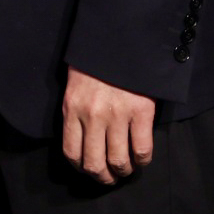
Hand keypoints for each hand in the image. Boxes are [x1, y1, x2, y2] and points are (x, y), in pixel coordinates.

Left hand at [59, 67, 155, 184]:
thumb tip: (83, 139)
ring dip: (123, 171)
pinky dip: (142, 160)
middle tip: (110, 177)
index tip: (90, 168)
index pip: (71, 152)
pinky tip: (141, 158)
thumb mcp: (76, 84)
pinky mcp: (141, 111)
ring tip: (127, 169)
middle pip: (94, 164)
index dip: (81, 167)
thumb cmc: (96, 60)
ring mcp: (117, 115)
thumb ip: (76, 110)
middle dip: (103, 177)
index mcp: (72, 108)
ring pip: (118, 161)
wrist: (119, 36)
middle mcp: (92, 115)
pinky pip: (141, 149)